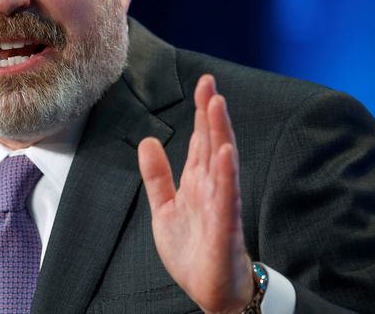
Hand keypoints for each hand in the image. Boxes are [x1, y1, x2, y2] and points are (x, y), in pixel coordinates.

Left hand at [138, 74, 253, 313]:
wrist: (208, 290)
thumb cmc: (192, 250)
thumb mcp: (164, 207)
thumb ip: (157, 175)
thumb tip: (147, 140)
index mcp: (198, 181)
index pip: (201, 139)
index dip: (202, 112)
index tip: (204, 84)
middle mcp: (212, 186)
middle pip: (213, 142)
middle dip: (212, 112)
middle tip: (210, 83)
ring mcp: (221, 203)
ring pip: (222, 161)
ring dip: (220, 132)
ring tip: (217, 104)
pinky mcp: (225, 224)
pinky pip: (227, 195)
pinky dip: (226, 172)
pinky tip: (225, 151)